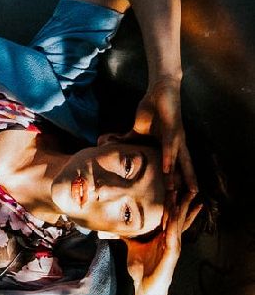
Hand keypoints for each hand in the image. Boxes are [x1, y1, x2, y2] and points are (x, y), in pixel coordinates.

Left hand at [124, 187, 201, 294]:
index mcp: (163, 236)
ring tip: (187, 195)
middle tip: (187, 184)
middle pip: (179, 217)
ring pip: (179, 224)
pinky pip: (174, 237)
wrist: (144, 287)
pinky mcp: (171, 255)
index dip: (174, 202)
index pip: (171, 216)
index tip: (175, 187)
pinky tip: (176, 217)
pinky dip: (175, 226)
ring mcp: (173, 246)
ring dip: (182, 210)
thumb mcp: (133, 247)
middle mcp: (171, 239)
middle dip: (183, 201)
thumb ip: (128, 236)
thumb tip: (116, 227)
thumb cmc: (141, 269)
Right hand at [132, 78, 197, 197]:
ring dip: (178, 178)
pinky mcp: (173, 130)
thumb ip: (126, 139)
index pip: (173, 168)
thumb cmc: (152, 108)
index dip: (174, 183)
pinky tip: (167, 170)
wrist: (160, 91)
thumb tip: (109, 143)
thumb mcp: (137, 129)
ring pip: (180, 162)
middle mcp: (176, 144)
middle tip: (185, 202)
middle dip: (184, 185)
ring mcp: (176, 138)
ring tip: (177, 193)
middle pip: (183, 169)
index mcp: (169, 146)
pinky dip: (169, 159)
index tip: (173, 200)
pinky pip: (170, 147)